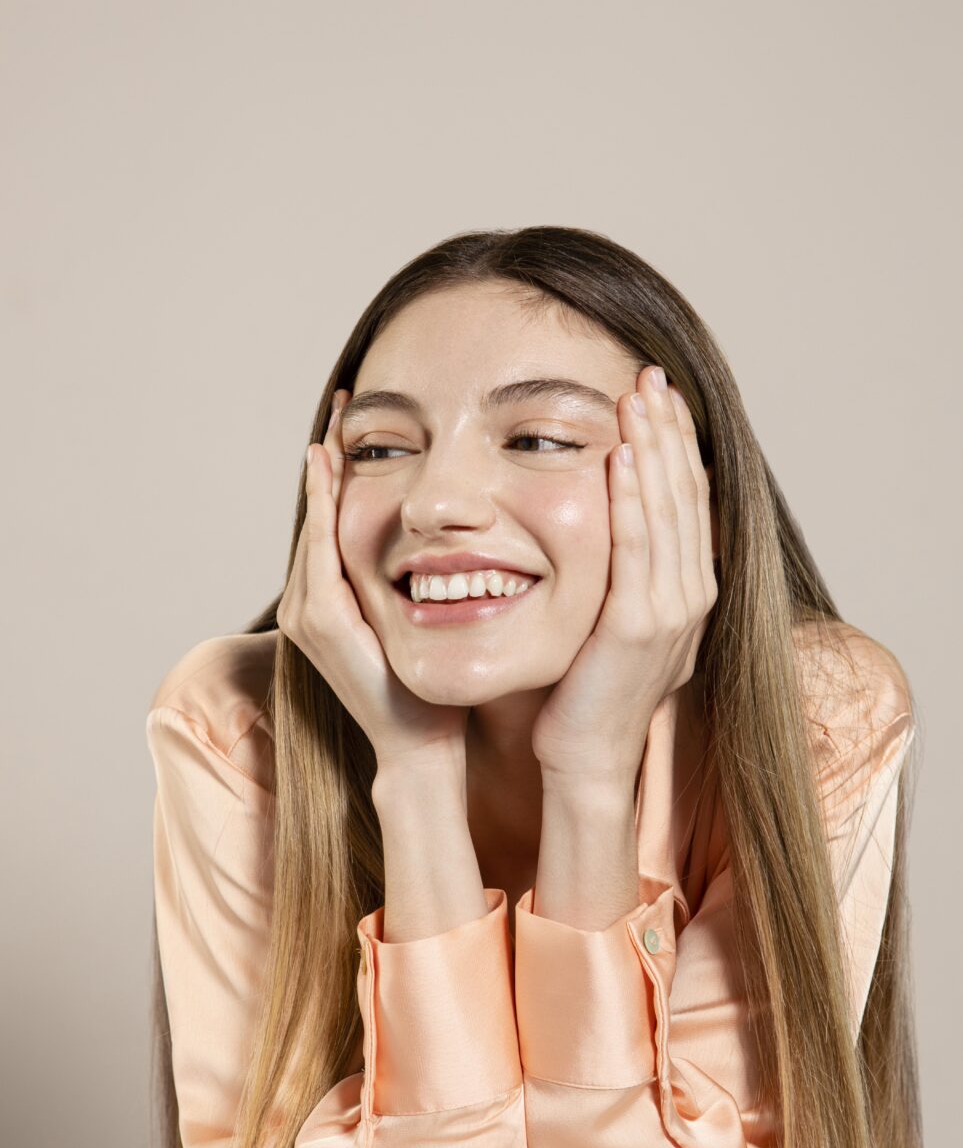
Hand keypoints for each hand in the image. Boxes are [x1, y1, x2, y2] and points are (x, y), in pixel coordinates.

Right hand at [277, 390, 469, 771]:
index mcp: (336, 601)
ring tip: (338, 419)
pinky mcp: (322, 621)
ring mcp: (311, 613)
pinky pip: (321, 546)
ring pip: (317, 522)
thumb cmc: (435, 690)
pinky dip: (324, 503)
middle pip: (320, 513)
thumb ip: (427, 582)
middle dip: (330, 457)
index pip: (336, 521)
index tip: (358, 422)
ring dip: (325, 470)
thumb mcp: (431, 622)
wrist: (423, 745)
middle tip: (344, 401)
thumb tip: (466, 537)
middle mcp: (312, 604)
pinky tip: (330, 463)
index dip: (344, 472)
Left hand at [530, 365, 716, 781]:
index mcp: (692, 589)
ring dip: (653, 449)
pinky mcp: (639, 628)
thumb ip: (627, 570)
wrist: (585, 754)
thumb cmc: (586, 688)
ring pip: (669, 513)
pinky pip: (638, 551)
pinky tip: (619, 460)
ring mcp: (672, 612)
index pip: (691, 498)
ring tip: (637, 397)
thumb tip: (619, 516)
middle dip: (669, 430)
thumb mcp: (617, 618)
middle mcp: (693, 595)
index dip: (677, 442)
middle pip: (688, 493)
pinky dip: (631, 501)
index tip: (657, 394)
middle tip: (649, 374)